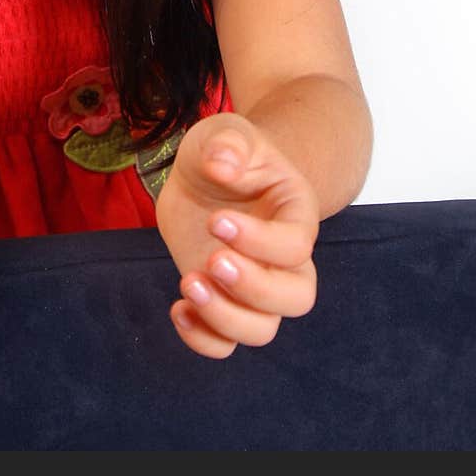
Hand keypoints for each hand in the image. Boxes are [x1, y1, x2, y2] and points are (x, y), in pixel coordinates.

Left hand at [154, 111, 318, 357]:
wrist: (210, 171)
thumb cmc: (226, 150)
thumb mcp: (226, 132)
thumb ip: (229, 143)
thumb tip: (223, 164)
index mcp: (296, 214)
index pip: (296, 245)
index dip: (259, 241)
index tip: (216, 220)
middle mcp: (284, 259)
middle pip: (295, 299)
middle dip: (253, 288)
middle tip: (210, 260)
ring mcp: (254, 284)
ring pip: (262, 330)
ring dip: (225, 317)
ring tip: (188, 283)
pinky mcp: (223, 300)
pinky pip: (225, 343)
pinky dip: (202, 339)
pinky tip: (178, 308)